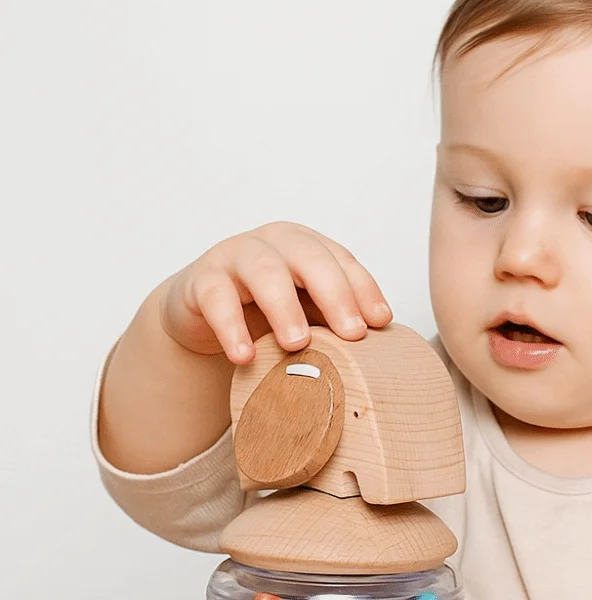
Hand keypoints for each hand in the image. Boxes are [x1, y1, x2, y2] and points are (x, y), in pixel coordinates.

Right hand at [159, 221, 391, 362]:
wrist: (202, 315)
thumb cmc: (266, 313)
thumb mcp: (307, 314)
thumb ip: (336, 320)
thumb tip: (383, 346)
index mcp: (308, 247)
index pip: (343, 262)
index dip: (364, 289)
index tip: (381, 322)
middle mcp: (274, 243)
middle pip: (310, 259)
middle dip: (335, 295)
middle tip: (353, 334)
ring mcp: (235, 256)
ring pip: (264, 272)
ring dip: (284, 308)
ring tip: (298, 344)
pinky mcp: (201, 280)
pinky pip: (217, 299)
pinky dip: (231, 327)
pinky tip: (244, 356)